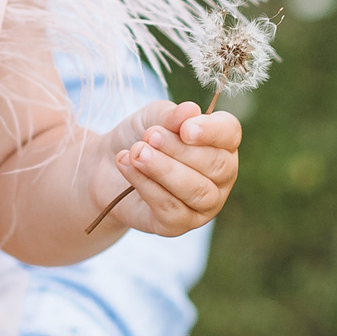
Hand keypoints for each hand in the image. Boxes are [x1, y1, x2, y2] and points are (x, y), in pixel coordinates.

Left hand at [90, 99, 240, 236]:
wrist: (106, 166)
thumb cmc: (141, 138)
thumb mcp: (153, 118)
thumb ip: (171, 115)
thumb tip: (190, 110)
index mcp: (221, 144)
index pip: (230, 134)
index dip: (211, 131)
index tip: (185, 129)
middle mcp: (221, 177)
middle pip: (215, 165)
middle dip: (179, 150)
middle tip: (149, 136)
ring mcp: (204, 205)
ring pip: (195, 190)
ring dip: (163, 169)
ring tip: (136, 152)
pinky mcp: (178, 225)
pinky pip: (170, 208)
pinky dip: (146, 185)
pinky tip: (127, 166)